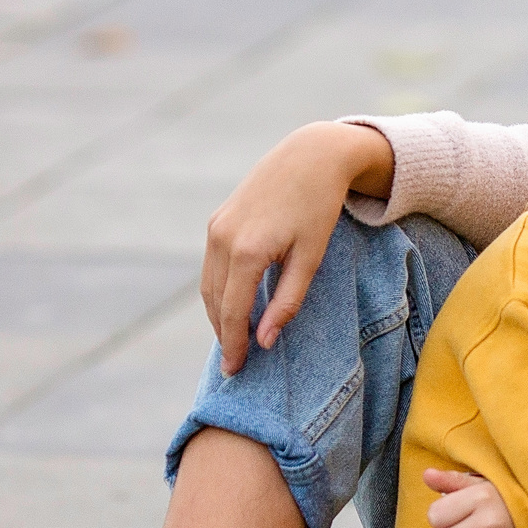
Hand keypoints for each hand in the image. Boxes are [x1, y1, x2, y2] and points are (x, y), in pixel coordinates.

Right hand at [200, 121, 393, 375]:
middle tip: (234, 365)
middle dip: (223, 335)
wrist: (310, 156)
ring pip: (208, 286)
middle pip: (215, 302)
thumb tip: (265, 341)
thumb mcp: (311, 258)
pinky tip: (232, 306)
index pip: (233, 312)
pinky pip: (211, 266)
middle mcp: (223, 239)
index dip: (233, 345)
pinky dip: (218, 291)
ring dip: (218, 315)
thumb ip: (288, 302)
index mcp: (248, 251)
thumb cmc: (319, 207)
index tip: (235, 372)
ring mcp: (216, 228)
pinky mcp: (217, 220)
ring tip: (233, 340)